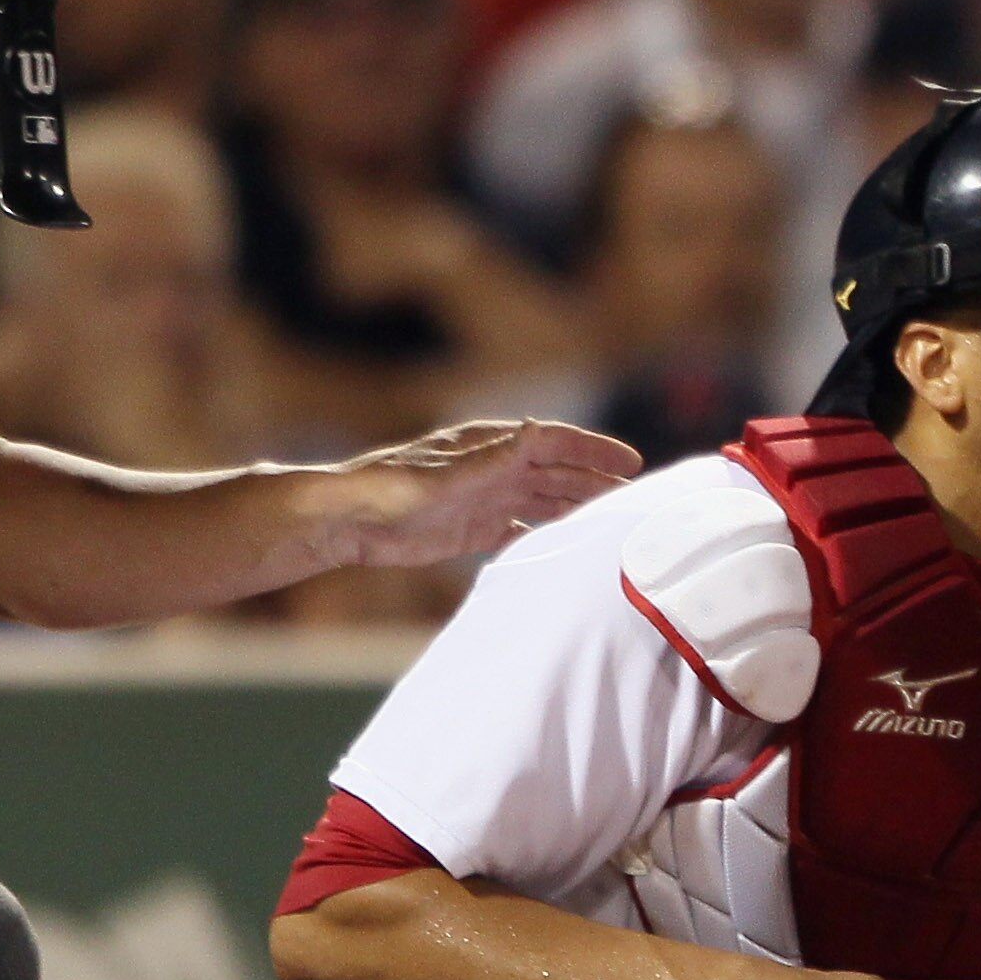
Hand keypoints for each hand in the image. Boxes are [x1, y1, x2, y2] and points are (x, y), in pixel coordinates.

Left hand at [324, 419, 640, 567]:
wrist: (345, 521)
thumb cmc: (389, 490)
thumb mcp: (445, 474)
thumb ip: (494, 458)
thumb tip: (539, 431)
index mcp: (490, 445)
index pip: (554, 441)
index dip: (594, 451)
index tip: (631, 464)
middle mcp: (493, 468)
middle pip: (556, 473)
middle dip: (596, 482)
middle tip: (635, 501)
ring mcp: (485, 498)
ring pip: (543, 501)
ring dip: (576, 509)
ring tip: (610, 525)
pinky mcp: (473, 528)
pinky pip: (521, 530)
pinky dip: (545, 536)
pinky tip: (566, 549)